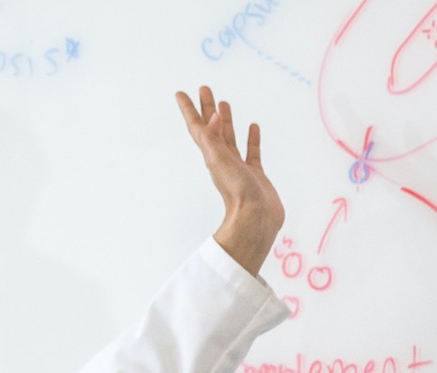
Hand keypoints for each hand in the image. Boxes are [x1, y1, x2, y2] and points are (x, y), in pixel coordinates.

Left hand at [175, 85, 284, 276]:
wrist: (256, 219)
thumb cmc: (237, 193)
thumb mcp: (220, 162)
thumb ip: (213, 139)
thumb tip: (211, 117)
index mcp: (211, 154)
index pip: (197, 127)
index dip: (188, 109)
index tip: (180, 92)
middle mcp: (222, 158)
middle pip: (211, 127)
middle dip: (207, 108)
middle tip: (204, 88)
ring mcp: (238, 165)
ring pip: (230, 136)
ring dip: (226, 120)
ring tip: (224, 103)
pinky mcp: (254, 173)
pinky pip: (251, 151)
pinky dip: (251, 138)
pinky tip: (253, 126)